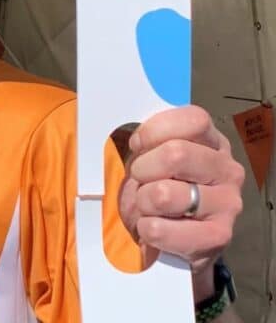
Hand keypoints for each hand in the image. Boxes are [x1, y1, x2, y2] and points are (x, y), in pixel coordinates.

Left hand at [118, 105, 243, 300]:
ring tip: (149, 208)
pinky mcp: (218, 236)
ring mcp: (228, 203)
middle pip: (177, 154)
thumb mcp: (152, 157)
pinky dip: (147, 229)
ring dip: (144, 202)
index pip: (194, 120)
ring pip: (165, 193)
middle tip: (141, 181)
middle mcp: (227, 170)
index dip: (154, 131)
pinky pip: (163, 229)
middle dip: (143, 169)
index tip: (137, 146)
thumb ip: (148, 140)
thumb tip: (131, 136)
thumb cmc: (158, 188)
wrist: (172, 240)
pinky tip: (153, 228)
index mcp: (212, 143)